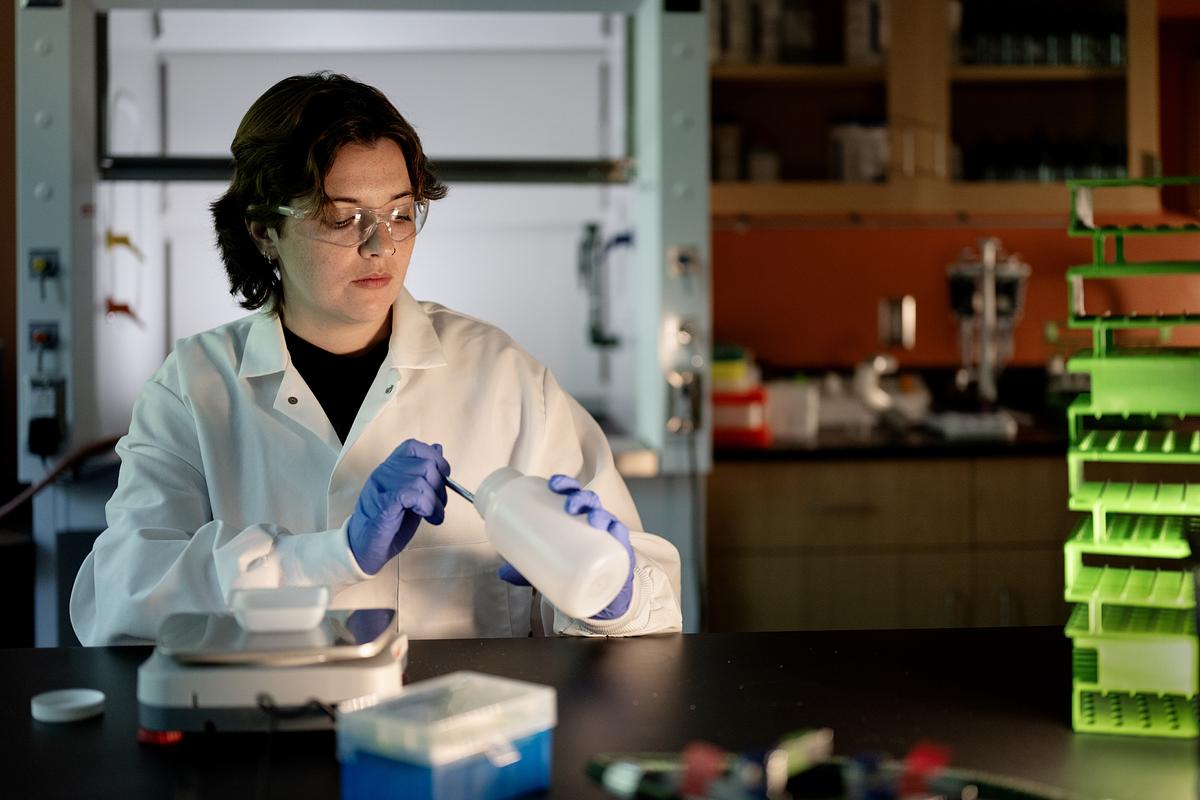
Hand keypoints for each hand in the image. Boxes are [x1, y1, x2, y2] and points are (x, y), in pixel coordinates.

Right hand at [348, 439, 449, 574]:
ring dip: (434, 501)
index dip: (435, 459)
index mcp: (390, 467)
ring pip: (421, 479)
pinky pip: (411, 493)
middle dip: (440, 486)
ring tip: (434, 516)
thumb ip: (424, 474)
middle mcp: (384, 471)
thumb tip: (438, 449)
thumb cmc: (389, 523)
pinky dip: (426, 505)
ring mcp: (382, 486)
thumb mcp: (413, 495)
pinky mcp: (384, 503)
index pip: (414, 446)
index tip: (444, 478)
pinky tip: (426, 516)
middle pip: (425, 464)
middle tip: (439, 506)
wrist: (364, 547)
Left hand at [497, 474, 634, 619]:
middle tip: (569, 505)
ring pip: (606, 517)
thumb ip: (527, 570)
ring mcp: (608, 536)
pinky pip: (621, 540)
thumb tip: (502, 571)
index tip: (552, 484)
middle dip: (580, 497)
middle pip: (589, 501)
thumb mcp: (548, 569)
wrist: (601, 595)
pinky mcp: (619, 554)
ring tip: (591, 518)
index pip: (571, 495)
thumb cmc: (574, 572)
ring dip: (599, 513)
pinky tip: (614, 530)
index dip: (564, 485)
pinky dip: (618, 532)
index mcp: (576, 519)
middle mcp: (593, 522)